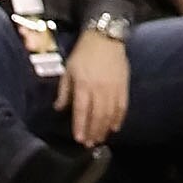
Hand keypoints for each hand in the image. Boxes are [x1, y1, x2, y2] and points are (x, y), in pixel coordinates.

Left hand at [60, 30, 129, 147]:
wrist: (106, 37)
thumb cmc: (84, 53)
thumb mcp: (69, 70)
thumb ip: (64, 91)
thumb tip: (58, 108)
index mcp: (84, 84)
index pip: (81, 110)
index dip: (80, 126)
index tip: (79, 139)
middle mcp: (99, 88)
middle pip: (97, 115)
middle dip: (93, 132)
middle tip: (90, 145)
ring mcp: (113, 87)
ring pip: (110, 113)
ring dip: (105, 128)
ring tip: (100, 139)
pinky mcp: (123, 85)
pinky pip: (122, 105)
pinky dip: (119, 118)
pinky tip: (115, 127)